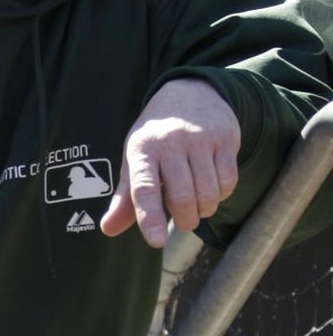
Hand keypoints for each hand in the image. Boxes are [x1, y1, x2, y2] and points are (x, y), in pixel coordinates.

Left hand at [101, 79, 239, 247]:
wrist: (188, 94)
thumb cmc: (155, 138)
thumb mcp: (134, 161)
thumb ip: (124, 198)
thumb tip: (107, 229)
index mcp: (142, 150)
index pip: (144, 188)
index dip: (150, 217)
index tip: (156, 241)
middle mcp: (171, 143)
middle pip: (182, 196)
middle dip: (185, 219)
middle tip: (183, 222)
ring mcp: (201, 139)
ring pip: (209, 192)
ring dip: (204, 210)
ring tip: (196, 206)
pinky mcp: (226, 139)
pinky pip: (228, 180)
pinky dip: (222, 194)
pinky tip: (212, 189)